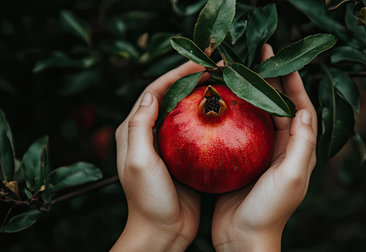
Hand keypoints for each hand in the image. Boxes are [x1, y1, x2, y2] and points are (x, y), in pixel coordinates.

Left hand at [112, 62, 206, 250]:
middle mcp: (150, 133)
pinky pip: (199, 129)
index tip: (199, 63)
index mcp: (134, 130)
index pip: (154, 92)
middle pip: (171, 96)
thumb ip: (140, 127)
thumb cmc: (148, 199)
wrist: (163, 231)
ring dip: (203, 94)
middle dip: (191, 78)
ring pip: (187, 110)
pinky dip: (211, 117)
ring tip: (224, 82)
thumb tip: (152, 95)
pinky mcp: (186, 156)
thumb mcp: (140, 162)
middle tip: (216, 66)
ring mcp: (169, 144)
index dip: (175, 74)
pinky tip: (228, 112)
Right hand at [211, 44, 317, 251]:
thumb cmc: (269, 210)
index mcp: (297, 150)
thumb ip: (301, 143)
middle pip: (279, 107)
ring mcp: (261, 154)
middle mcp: (282, 148)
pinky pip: (238, 129)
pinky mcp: (241, 160)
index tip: (283, 62)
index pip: (300, 109)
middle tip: (259, 58)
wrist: (243, 238)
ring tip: (240, 72)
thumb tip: (304, 109)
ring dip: (252, 93)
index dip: (294, 84)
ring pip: (258, 115)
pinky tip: (221, 101)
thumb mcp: (290, 176)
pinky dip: (234, 113)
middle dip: (272, 81)